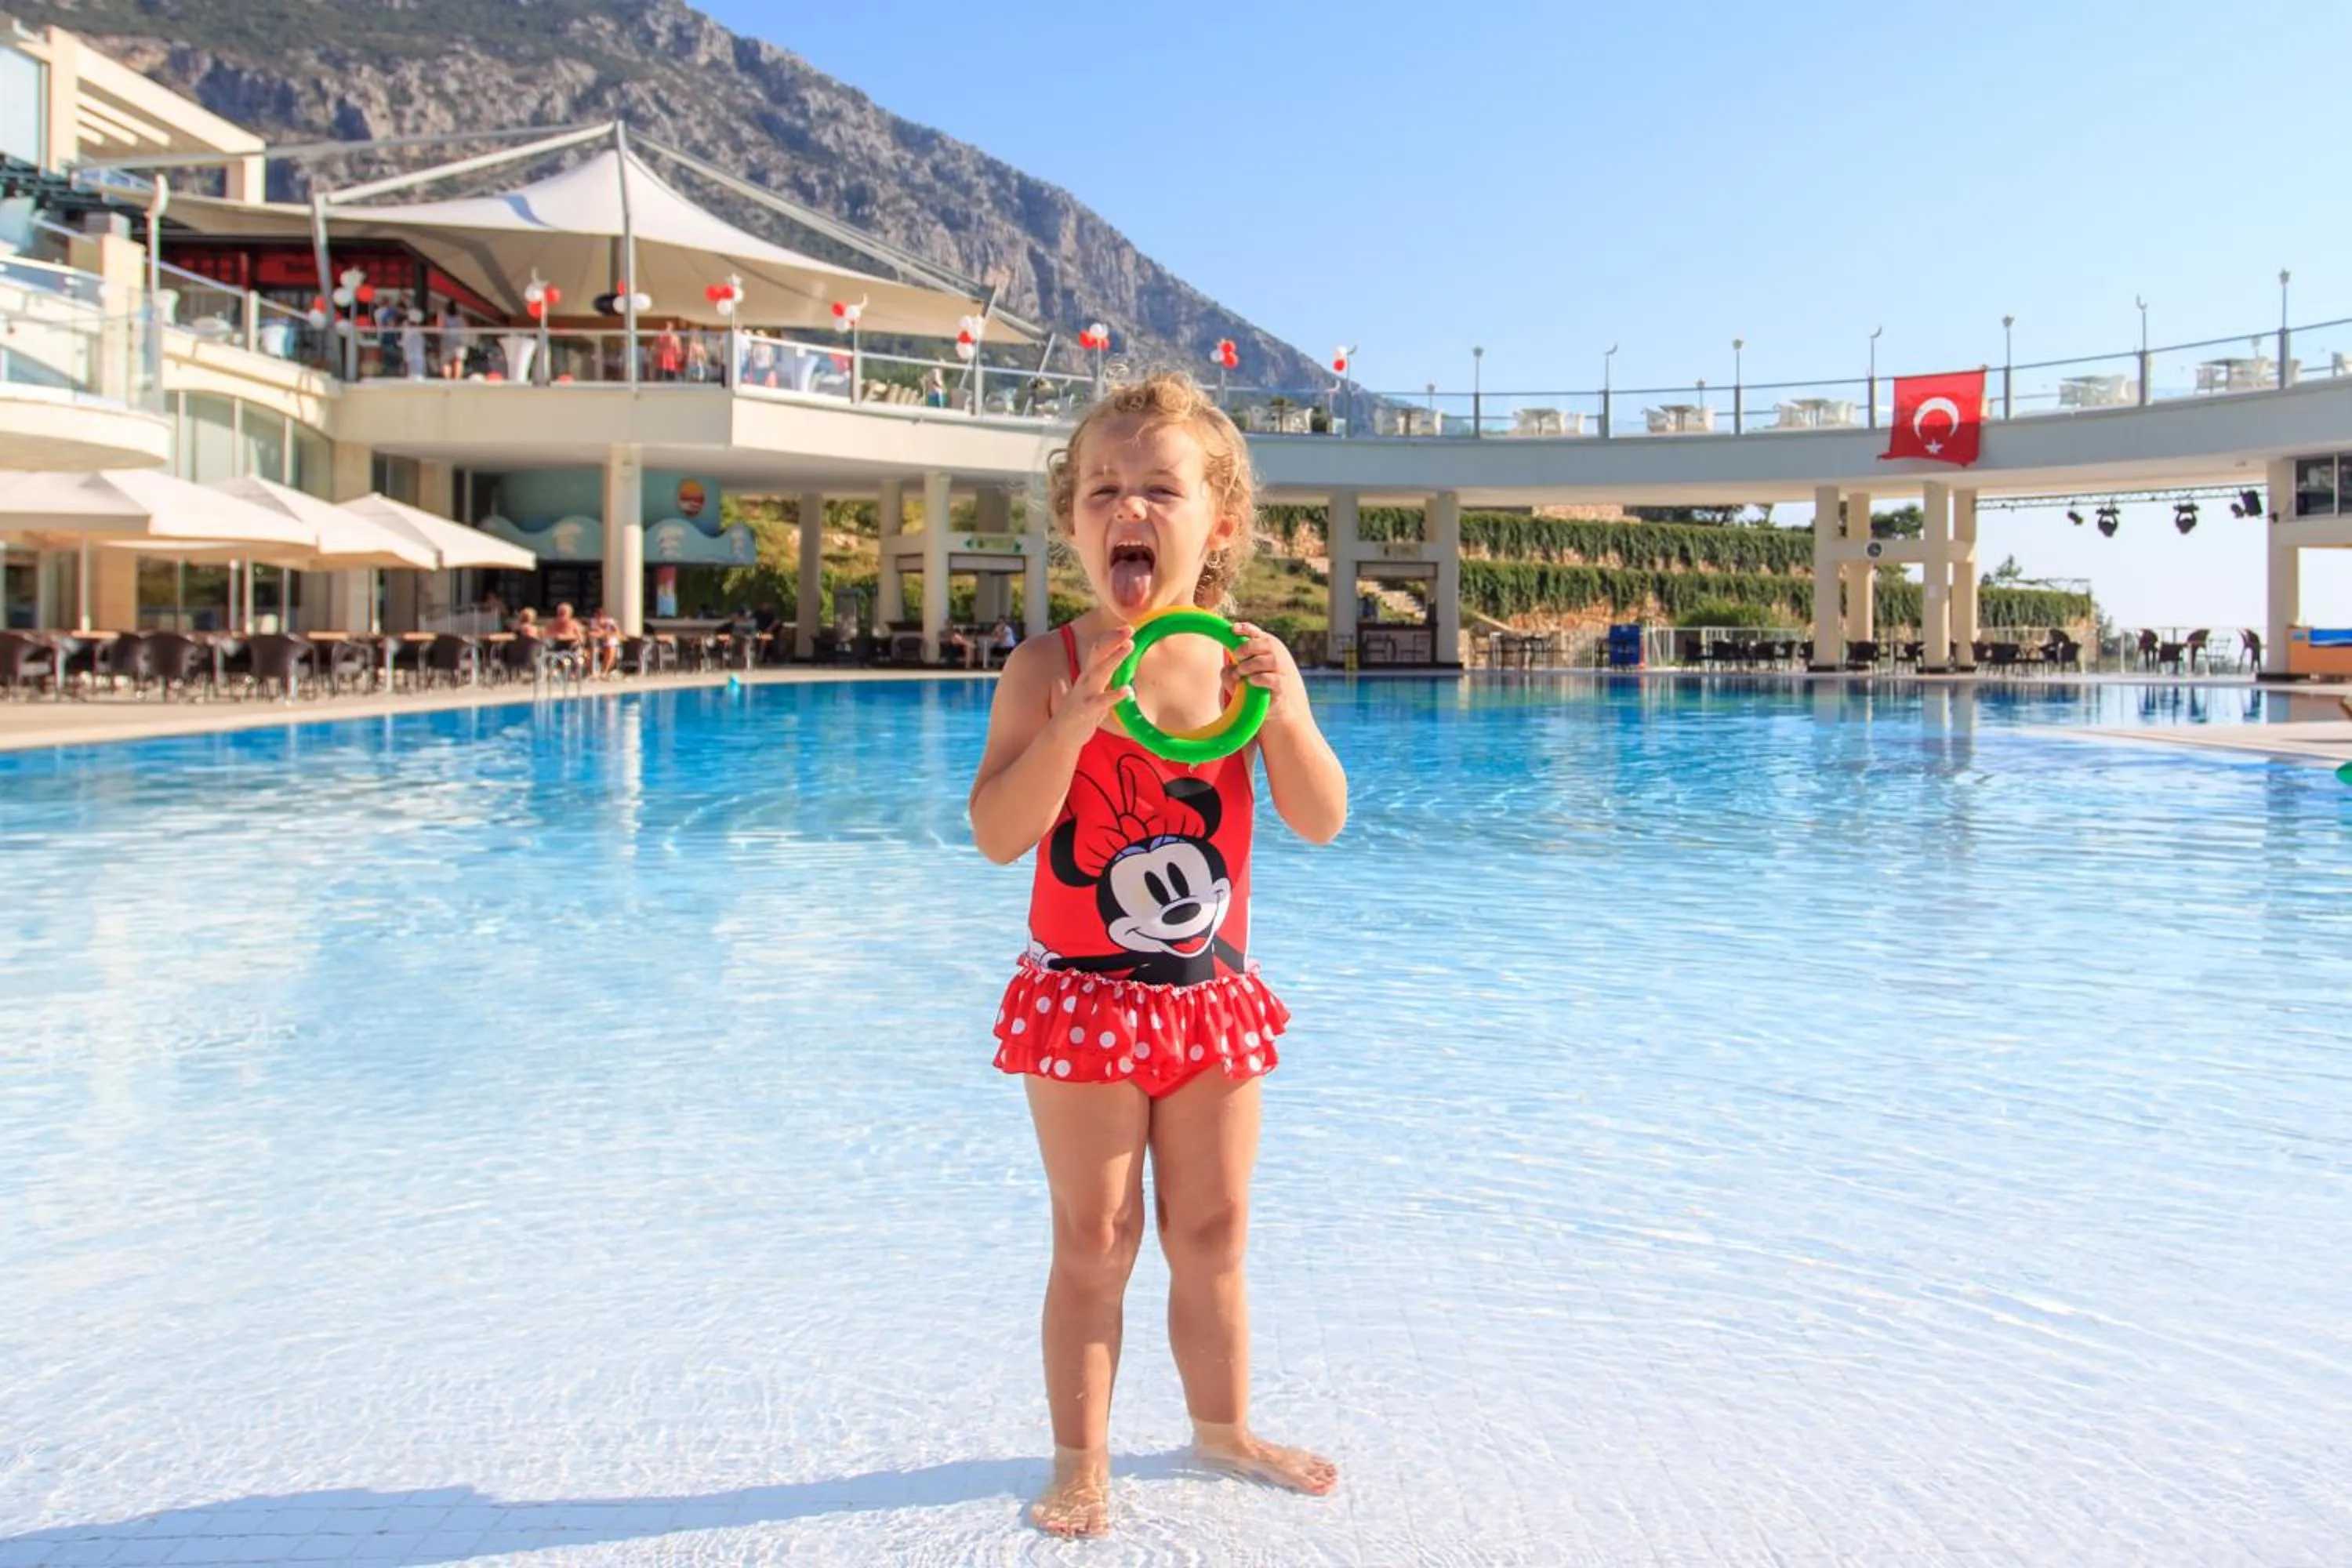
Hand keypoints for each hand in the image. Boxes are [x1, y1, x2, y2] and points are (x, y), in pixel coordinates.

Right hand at [1052, 623, 1135, 737]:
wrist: (1061, 735)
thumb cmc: (1083, 710)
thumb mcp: (1094, 688)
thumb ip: (1106, 674)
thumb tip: (1120, 662)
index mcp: (1090, 674)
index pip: (1100, 649)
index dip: (1113, 637)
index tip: (1128, 627)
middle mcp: (1087, 680)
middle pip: (1099, 653)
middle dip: (1113, 639)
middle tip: (1129, 628)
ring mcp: (1085, 694)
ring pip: (1100, 672)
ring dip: (1115, 657)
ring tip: (1129, 645)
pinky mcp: (1087, 710)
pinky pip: (1101, 701)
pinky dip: (1114, 695)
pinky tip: (1127, 690)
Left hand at [1228, 622, 1308, 728]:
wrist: (1281, 703)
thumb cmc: (1259, 684)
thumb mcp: (1243, 675)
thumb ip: (1231, 671)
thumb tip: (1228, 671)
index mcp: (1267, 647)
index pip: (1257, 633)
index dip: (1245, 629)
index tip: (1233, 630)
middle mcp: (1277, 655)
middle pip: (1266, 643)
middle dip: (1247, 647)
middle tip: (1237, 656)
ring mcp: (1282, 669)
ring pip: (1268, 660)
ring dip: (1250, 666)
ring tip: (1241, 673)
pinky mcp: (1282, 685)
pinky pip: (1271, 678)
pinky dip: (1258, 679)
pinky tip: (1251, 681)